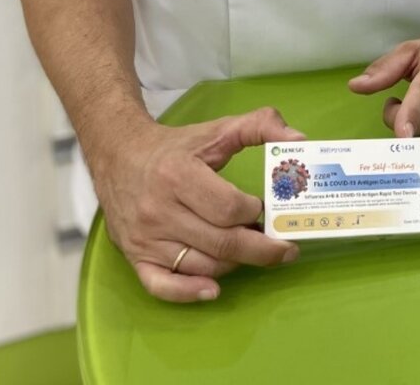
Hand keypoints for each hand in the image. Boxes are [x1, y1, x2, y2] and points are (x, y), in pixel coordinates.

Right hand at [88, 107, 305, 302]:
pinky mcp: (135, 257)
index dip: (253, 211)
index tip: (264, 207)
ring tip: (252, 251)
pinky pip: (162, 286)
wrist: (119, 155)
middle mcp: (159, 210)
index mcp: (178, 175)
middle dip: (260, 249)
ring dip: (235, 265)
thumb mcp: (217, 129)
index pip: (227, 208)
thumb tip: (299, 139)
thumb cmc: (175, 146)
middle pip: (220, 242)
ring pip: (201, 265)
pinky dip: (189, 293)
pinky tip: (213, 291)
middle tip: (285, 249)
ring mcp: (146, 238)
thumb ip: (260, 126)